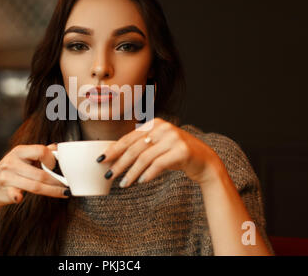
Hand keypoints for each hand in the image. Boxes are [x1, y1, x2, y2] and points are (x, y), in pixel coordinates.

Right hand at [0, 143, 69, 207]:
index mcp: (19, 151)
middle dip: (57, 180)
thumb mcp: (23, 157)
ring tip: (63, 192)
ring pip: (34, 186)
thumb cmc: (11, 171)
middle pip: (40, 173)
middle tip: (67, 184)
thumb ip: (39, 153)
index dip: (51, 159)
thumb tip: (57, 148)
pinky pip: (13, 193)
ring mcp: (7, 177)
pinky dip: (17, 196)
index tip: (57, 168)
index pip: (40, 151)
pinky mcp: (4, 191)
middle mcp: (12, 162)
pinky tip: (20, 198)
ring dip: (52, 191)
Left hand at [97, 118, 224, 186]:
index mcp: (154, 123)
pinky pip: (158, 164)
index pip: (129, 138)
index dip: (114, 149)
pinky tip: (140, 182)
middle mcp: (163, 128)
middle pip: (134, 148)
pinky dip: (147, 174)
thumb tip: (114, 156)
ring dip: (131, 173)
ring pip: (144, 158)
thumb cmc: (176, 154)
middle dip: (119, 163)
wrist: (205, 160)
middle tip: (108, 175)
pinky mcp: (182, 151)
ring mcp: (173, 138)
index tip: (102, 160)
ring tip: (123, 184)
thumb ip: (141, 146)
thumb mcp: (158, 145)